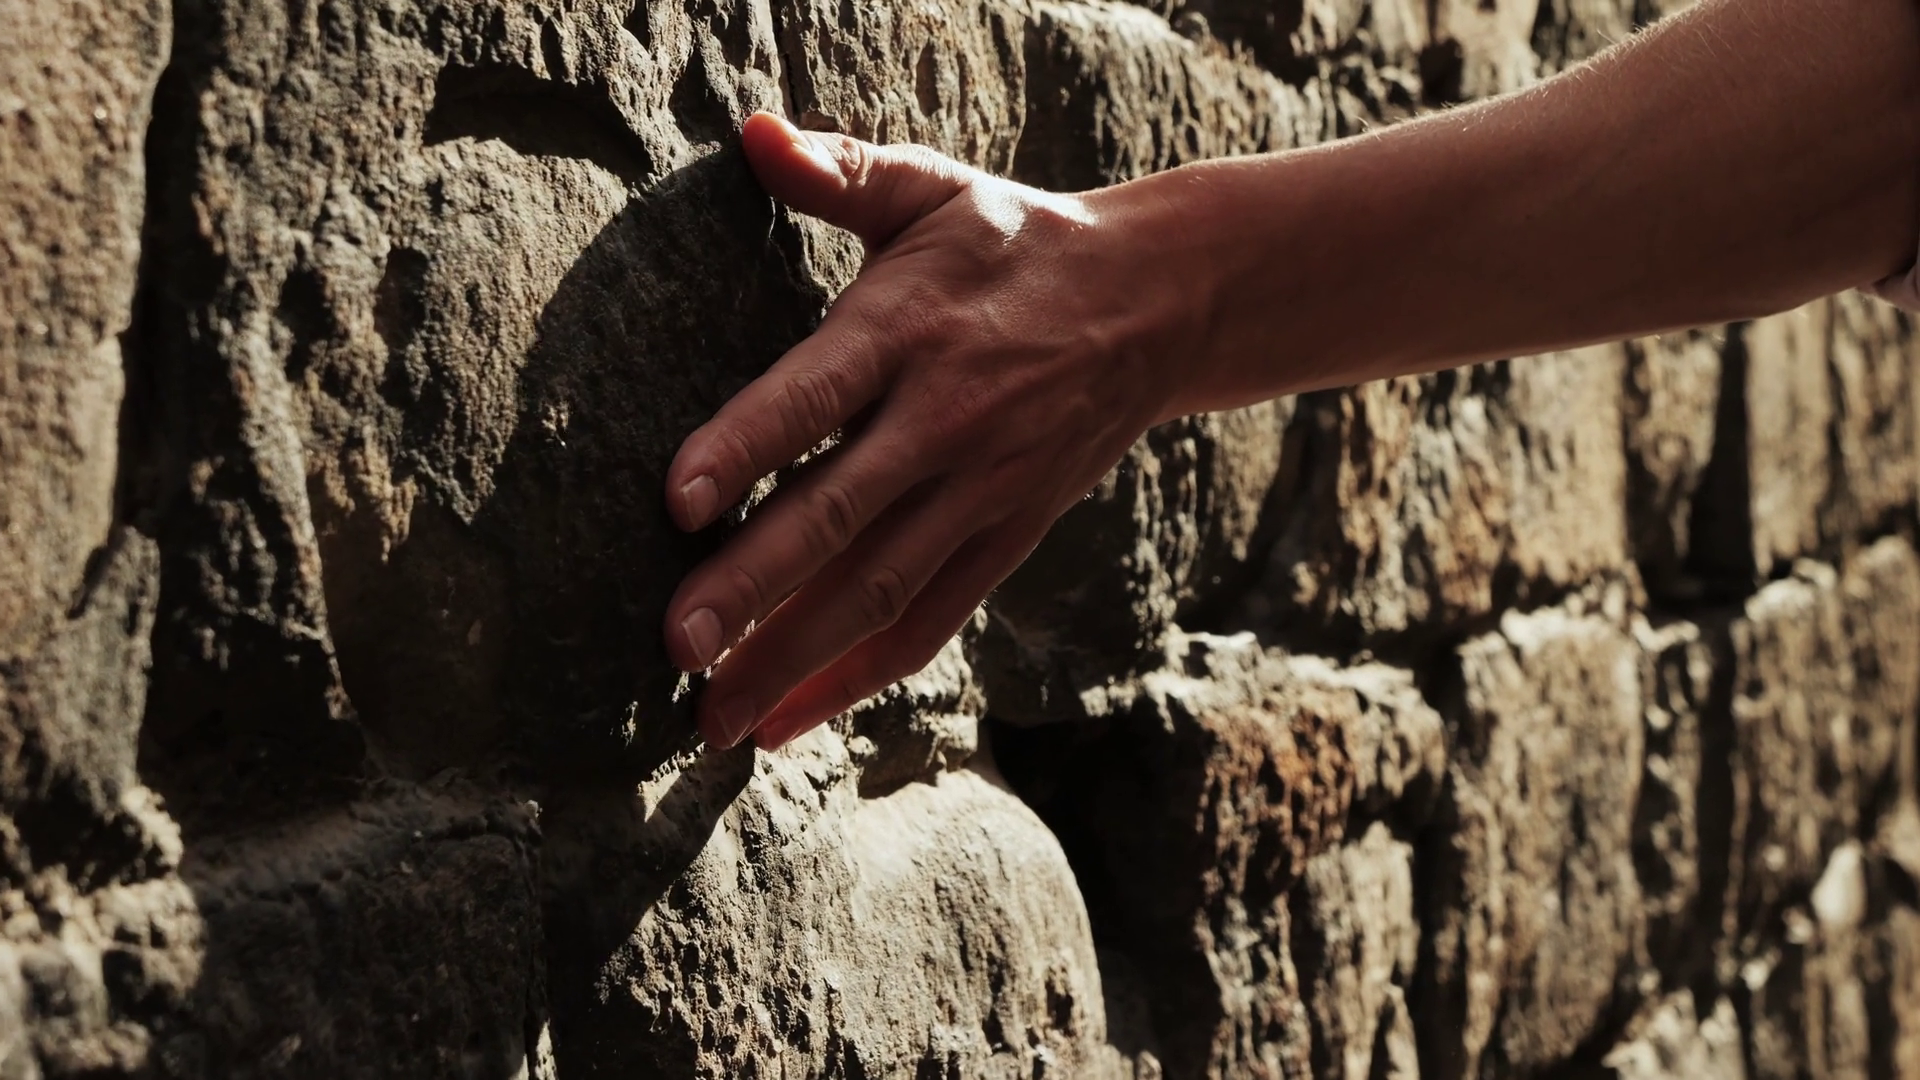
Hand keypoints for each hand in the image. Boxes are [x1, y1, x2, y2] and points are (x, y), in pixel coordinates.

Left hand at [662, 113, 1200, 750]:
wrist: (1158, 305)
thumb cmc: (1016, 242)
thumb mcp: (934, 188)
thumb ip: (839, 172)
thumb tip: (750, 132)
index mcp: (912, 328)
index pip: (819, 391)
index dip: (749, 443)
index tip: (677, 499)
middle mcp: (947, 421)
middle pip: (841, 515)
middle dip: (754, 587)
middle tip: (671, 648)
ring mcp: (981, 493)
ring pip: (878, 591)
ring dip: (792, 660)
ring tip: (709, 723)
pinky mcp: (1006, 539)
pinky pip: (929, 621)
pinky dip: (858, 677)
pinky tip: (788, 721)